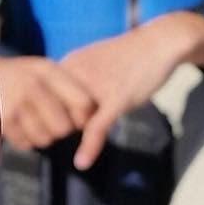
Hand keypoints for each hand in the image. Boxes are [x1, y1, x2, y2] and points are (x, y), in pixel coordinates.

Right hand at [0, 53, 94, 149]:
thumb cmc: (22, 75)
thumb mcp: (44, 70)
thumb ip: (70, 88)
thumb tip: (92, 118)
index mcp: (47, 70)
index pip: (84, 104)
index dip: (85, 116)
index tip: (77, 115)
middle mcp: (32, 86)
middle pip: (64, 128)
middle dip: (62, 128)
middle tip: (53, 120)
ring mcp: (15, 105)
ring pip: (46, 139)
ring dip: (44, 135)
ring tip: (35, 120)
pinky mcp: (2, 122)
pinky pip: (27, 144)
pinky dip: (27, 139)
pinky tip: (21, 124)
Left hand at [63, 12, 203, 170]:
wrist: (158, 43)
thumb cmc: (128, 55)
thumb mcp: (93, 62)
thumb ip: (76, 80)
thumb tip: (64, 104)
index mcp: (69, 63)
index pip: (45, 97)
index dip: (51, 112)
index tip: (55, 121)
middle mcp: (76, 73)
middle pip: (57, 111)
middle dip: (65, 123)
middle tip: (82, 121)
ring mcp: (96, 87)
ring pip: (74, 121)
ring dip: (81, 129)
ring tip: (96, 122)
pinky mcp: (116, 99)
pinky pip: (96, 128)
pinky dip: (89, 147)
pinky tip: (82, 162)